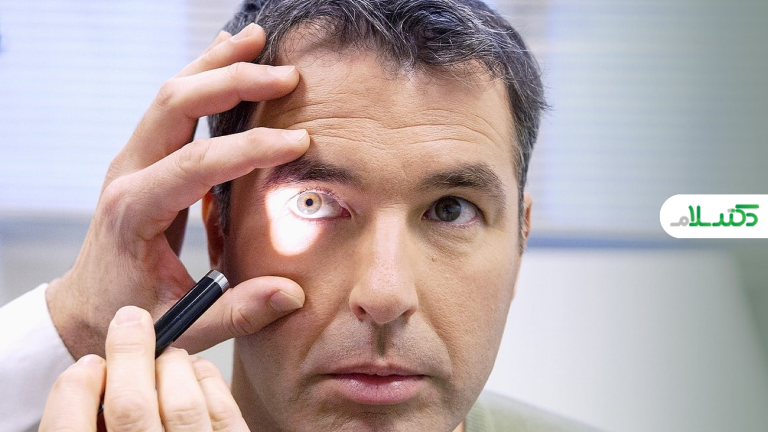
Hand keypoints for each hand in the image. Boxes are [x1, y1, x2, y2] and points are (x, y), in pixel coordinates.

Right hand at [39, 306, 248, 431]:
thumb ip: (97, 419)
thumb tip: (93, 374)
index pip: (69, 427)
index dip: (75, 389)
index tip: (89, 363)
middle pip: (131, 405)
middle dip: (129, 351)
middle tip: (131, 319)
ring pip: (182, 403)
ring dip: (171, 364)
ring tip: (165, 356)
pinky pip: (221, 409)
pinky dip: (204, 378)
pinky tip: (193, 372)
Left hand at [45, 23, 308, 358]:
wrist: (84, 306)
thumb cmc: (130, 314)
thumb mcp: (180, 325)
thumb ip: (235, 311)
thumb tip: (292, 294)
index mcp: (135, 211)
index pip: (197, 164)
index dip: (250, 148)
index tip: (297, 142)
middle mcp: (128, 173)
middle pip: (176, 105)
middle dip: (233, 83)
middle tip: (287, 77)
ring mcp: (132, 160)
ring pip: (171, 93)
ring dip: (216, 65)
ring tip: (259, 41)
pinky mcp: (143, 157)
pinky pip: (171, 105)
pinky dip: (202, 76)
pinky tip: (228, 56)